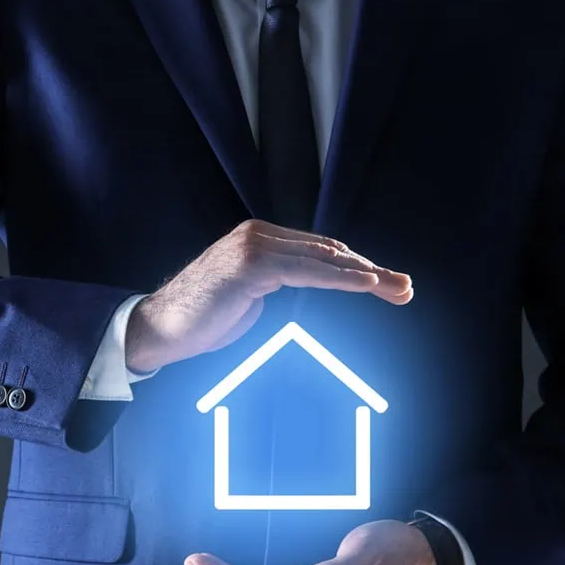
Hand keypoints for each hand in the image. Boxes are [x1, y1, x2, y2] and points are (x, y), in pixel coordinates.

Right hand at [124, 220, 413, 371]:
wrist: (158, 329)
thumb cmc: (199, 321)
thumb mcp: (248, 298)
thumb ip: (276, 283)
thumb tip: (306, 284)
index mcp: (260, 238)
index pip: (320, 250)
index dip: (356, 267)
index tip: (387, 285)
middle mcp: (259, 234)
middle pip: (329, 251)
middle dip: (372, 270)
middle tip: (405, 287)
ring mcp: (254, 247)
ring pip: (324, 259)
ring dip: (367, 276)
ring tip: (398, 289)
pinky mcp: (251, 265)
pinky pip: (307, 272)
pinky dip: (340, 279)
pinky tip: (367, 285)